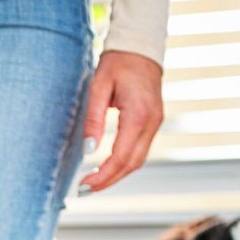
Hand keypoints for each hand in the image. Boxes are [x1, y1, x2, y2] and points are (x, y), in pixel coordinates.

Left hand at [80, 51, 163, 192]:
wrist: (140, 48)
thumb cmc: (117, 64)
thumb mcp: (98, 88)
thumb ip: (93, 119)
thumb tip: (88, 150)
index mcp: (138, 115)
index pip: (121, 156)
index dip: (103, 176)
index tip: (83, 185)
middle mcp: (152, 122)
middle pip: (132, 164)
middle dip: (109, 181)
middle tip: (85, 191)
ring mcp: (156, 123)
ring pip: (138, 160)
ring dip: (116, 175)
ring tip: (93, 183)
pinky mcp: (153, 122)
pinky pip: (140, 150)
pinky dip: (124, 164)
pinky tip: (106, 168)